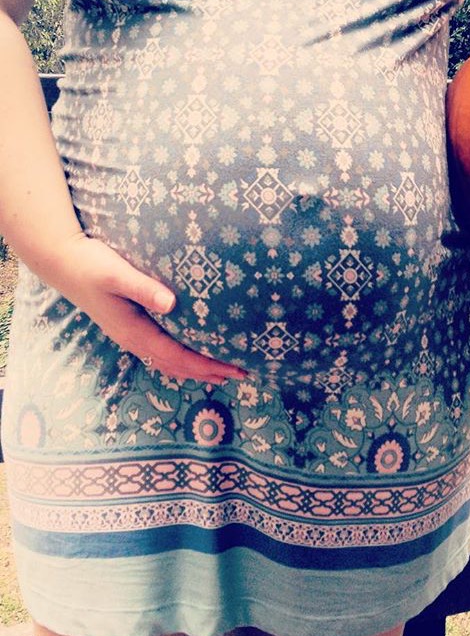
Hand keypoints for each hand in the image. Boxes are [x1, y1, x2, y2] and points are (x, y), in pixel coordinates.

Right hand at [42, 232, 246, 384]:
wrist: (63, 261)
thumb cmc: (92, 264)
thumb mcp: (117, 274)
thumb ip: (144, 288)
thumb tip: (172, 303)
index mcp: (134, 331)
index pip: (179, 356)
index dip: (207, 364)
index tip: (233, 368)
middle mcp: (133, 339)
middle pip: (177, 365)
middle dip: (208, 371)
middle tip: (240, 373)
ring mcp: (131, 335)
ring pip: (168, 361)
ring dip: (195, 369)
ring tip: (221, 373)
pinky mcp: (130, 327)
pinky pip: (160, 351)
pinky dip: (181, 359)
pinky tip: (191, 354)